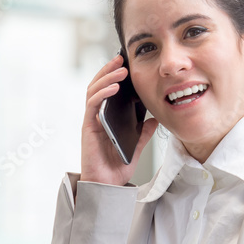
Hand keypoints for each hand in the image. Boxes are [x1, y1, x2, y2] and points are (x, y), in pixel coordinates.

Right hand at [80, 53, 158, 187]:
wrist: (107, 185)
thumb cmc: (117, 168)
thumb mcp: (136, 147)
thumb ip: (143, 132)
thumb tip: (155, 119)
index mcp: (107, 118)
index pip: (108, 90)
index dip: (115, 75)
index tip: (127, 63)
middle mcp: (97, 116)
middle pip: (99, 85)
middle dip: (109, 69)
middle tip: (121, 57)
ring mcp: (92, 120)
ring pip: (94, 90)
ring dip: (107, 77)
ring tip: (120, 68)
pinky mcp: (88, 126)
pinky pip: (93, 104)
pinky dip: (103, 93)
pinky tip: (114, 87)